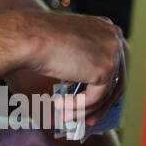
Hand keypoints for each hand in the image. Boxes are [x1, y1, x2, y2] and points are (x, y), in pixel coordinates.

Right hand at [17, 11, 126, 126]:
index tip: (97, 101)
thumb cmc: (38, 37)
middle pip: (118, 79)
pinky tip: (61, 106)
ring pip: (106, 93)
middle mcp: (115, 38)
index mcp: (107, 28)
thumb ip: (85, 58)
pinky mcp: (105, 70)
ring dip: (85, 108)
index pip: (116, 63)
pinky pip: (95, 98)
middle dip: (103, 103)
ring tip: (67, 115)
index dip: (106, 86)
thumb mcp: (69, 44)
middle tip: (90, 117)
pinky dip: (78, 107)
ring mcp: (113, 53)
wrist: (28, 36)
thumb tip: (88, 83)